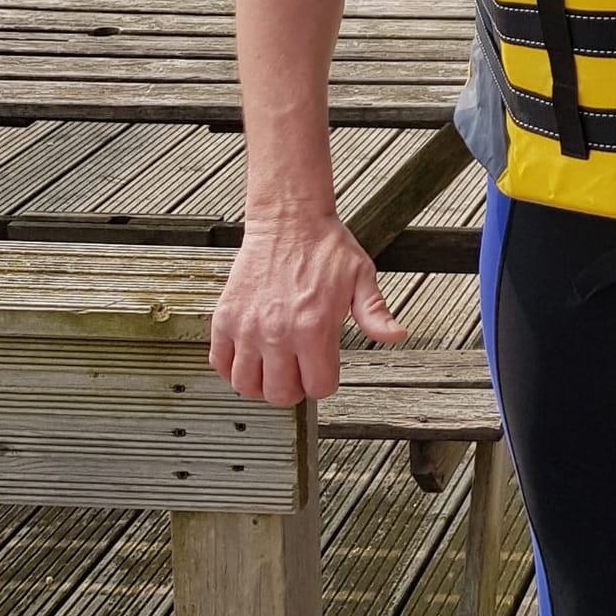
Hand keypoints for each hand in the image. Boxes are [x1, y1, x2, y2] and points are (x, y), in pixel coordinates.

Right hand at [210, 213, 406, 405]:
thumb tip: (396, 336)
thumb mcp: (361, 278)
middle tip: (299, 373)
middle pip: (280, 394)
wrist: (288, 221)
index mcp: (314, 328)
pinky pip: (219, 363)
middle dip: (294, 390)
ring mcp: (246, 328)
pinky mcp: (224, 318)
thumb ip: (376, 314)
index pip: (318, 388)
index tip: (324, 371)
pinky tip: (249, 357)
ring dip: (261, 384)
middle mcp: (277, 333)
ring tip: (273, 370)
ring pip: (245, 385)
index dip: (324, 383)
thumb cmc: (324, 248)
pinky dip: (232, 368)